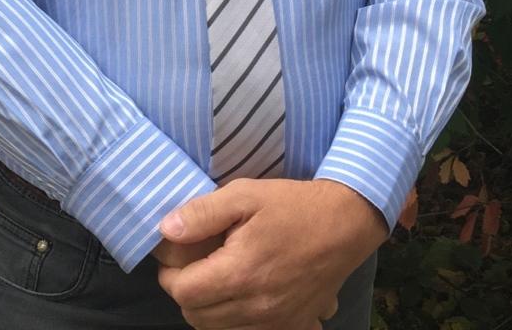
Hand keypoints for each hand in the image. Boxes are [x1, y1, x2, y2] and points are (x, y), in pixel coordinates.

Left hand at [156, 178, 387, 329]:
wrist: (345, 223)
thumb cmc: (292, 206)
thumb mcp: (245, 194)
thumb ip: (203, 213)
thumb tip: (166, 230)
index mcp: (240, 273)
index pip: (183, 292)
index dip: (170, 274)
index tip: (177, 255)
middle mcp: (256, 308)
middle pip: (197, 317)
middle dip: (188, 291)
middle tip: (196, 264)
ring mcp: (276, 323)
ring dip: (210, 308)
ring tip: (219, 276)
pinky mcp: (293, 326)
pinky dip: (237, 320)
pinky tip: (245, 293)